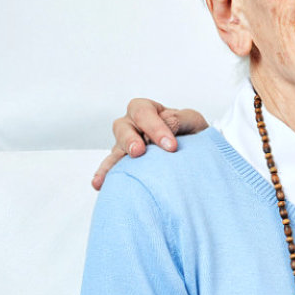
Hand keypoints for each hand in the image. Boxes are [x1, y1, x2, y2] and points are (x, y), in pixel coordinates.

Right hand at [93, 98, 208, 189]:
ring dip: (113, 161)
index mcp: (147, 110)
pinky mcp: (123, 163)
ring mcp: (125, 145)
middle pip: (123, 127)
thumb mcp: (191, 121)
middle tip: (139, 152)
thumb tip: (167, 123)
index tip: (171, 146)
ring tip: (110, 174)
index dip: (155, 128)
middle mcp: (131, 125)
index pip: (144, 113)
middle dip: (130, 140)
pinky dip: (105, 175)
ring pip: (115, 149)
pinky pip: (112, 168)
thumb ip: (180, 119)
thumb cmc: (190, 132)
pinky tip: (99, 184)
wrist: (194, 152)